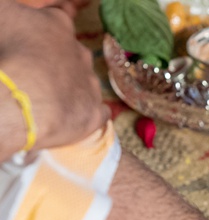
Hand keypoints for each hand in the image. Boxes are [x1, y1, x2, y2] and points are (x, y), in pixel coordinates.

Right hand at [0, 0, 106, 158]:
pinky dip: (88, 113)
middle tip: (38, 72)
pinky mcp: (94, 112)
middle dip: (60, 60)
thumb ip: (16, 15)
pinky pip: (99, 111)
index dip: (50, 27)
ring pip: (86, 81)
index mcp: (57, 24)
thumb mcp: (4, 17)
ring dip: (73, 87)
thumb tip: (20, 18)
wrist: (21, 95)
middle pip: (74, 52)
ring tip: (50, 97)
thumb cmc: (7, 52)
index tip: (44, 35)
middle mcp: (80, 52)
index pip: (59, 18)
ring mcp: (90, 83)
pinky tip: (75, 116)